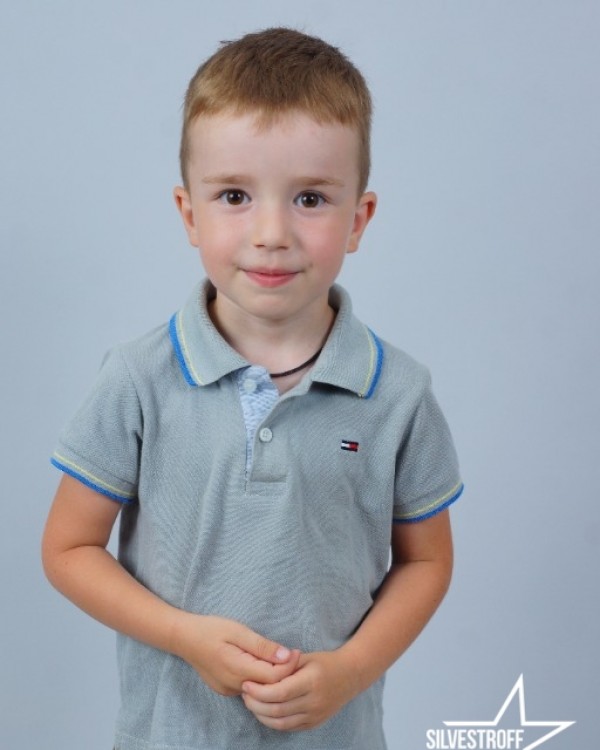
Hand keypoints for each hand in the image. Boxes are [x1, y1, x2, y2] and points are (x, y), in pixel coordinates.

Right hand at [173, 613, 300, 696]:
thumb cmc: (210, 629)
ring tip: (281, 657)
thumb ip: (262, 646)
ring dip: (272, 675)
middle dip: (284, 671)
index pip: (273, 677)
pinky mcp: (225, 689)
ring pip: (259, 688)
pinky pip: (249, 687)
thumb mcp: (238, 631)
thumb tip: (286, 655)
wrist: (183, 638)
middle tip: (293, 653)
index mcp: (237, 670)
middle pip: (268, 685)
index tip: (297, 650)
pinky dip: (260, 678)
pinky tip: (263, 663)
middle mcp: (233, 685)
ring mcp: (228, 690)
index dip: (289, 666)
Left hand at [241, 650, 358, 730]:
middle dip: (255, 703)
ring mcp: (315, 715)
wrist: (350, 676)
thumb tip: (261, 667)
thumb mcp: (306, 657)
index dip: (259, 691)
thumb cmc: (325, 662)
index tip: (246, 683)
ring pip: (280, 722)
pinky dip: (272, 721)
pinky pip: (288, 727)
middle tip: (244, 693)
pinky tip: (263, 711)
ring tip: (250, 702)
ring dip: (261, 715)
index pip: (280, 692)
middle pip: (277, 709)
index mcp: (311, 681)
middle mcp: (314, 701)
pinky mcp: (314, 723)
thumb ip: (285, 664)